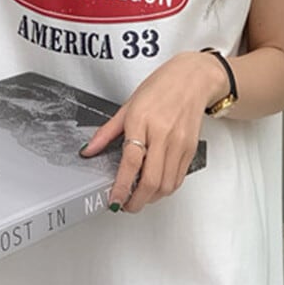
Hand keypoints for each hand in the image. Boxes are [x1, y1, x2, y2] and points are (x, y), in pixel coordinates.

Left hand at [80, 51, 225, 212]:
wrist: (193, 79)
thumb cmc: (161, 88)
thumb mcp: (128, 106)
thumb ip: (107, 132)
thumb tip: (90, 150)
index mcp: (142, 121)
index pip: (131, 162)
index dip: (121, 186)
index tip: (114, 199)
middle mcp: (163, 134)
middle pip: (151, 180)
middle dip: (136, 201)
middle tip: (125, 205)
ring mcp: (178, 144)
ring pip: (166, 185)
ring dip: (150, 198)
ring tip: (139, 197)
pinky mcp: (190, 150)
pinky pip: (177, 179)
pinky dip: (165, 189)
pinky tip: (155, 186)